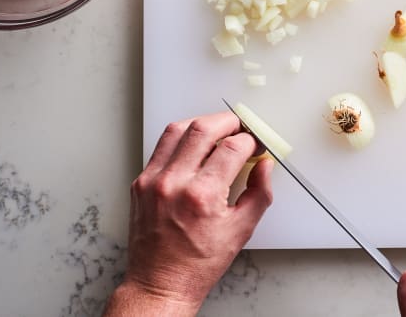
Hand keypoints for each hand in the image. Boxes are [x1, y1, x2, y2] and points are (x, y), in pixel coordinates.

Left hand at [105, 112, 273, 315]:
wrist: (160, 282)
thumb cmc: (198, 263)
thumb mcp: (241, 230)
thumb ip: (259, 192)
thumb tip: (265, 166)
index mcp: (202, 196)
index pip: (233, 148)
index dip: (250, 141)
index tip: (256, 146)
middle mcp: (174, 184)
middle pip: (203, 129)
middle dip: (228, 123)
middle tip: (240, 129)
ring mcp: (152, 181)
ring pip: (177, 130)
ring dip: (202, 124)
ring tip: (217, 132)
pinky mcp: (140, 183)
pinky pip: (161, 147)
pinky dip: (181, 140)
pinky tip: (194, 147)